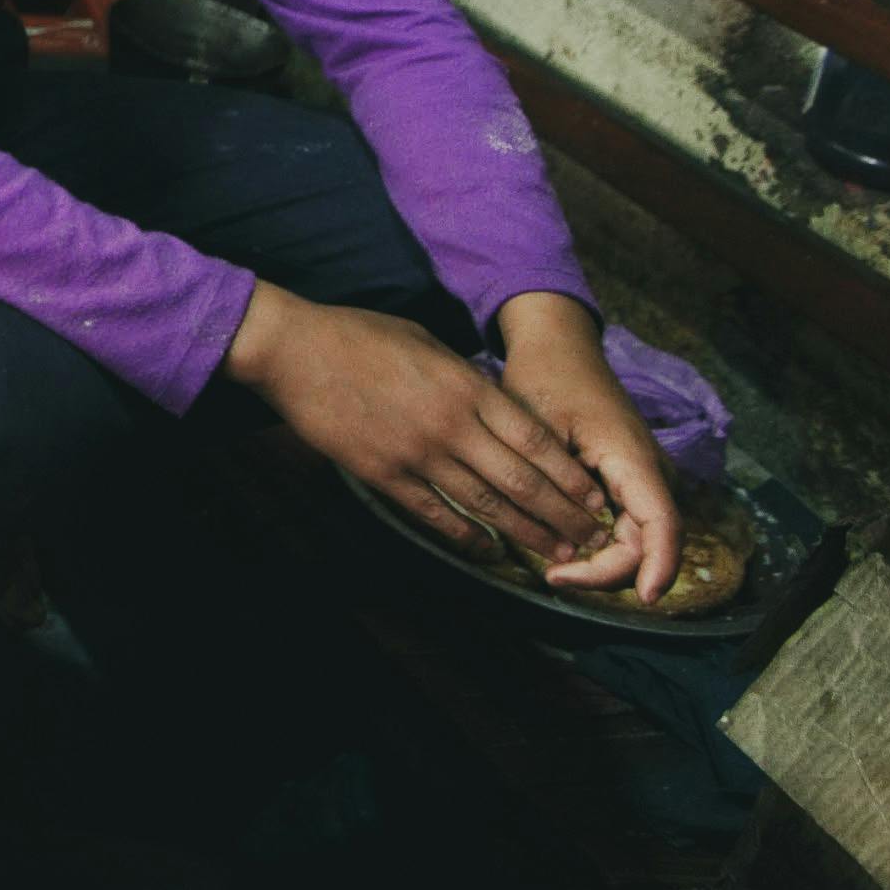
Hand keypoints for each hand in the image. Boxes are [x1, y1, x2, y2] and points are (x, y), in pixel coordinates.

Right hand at [226, 286, 614, 570]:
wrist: (294, 350)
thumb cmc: (359, 335)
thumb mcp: (428, 342)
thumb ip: (466, 376)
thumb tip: (494, 402)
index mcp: (467, 387)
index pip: (536, 439)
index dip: (570, 474)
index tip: (594, 497)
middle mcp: (451, 425)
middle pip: (522, 480)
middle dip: (562, 514)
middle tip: (590, 538)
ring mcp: (417, 453)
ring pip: (486, 503)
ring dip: (526, 533)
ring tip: (557, 554)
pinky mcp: (383, 474)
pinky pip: (435, 513)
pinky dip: (466, 536)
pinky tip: (490, 552)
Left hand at [491, 292, 681, 599]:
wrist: (557, 344)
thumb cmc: (545, 378)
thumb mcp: (540, 428)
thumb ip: (557, 483)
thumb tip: (575, 538)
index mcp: (633, 457)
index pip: (663, 524)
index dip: (660, 565)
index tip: (645, 598)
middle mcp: (648, 471)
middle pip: (648, 541)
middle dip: (610, 571)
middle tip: (555, 577)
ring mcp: (642, 476)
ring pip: (637, 537)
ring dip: (606, 562)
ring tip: (557, 570)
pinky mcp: (629, 478)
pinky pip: (627, 523)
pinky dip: (602, 545)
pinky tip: (567, 551)